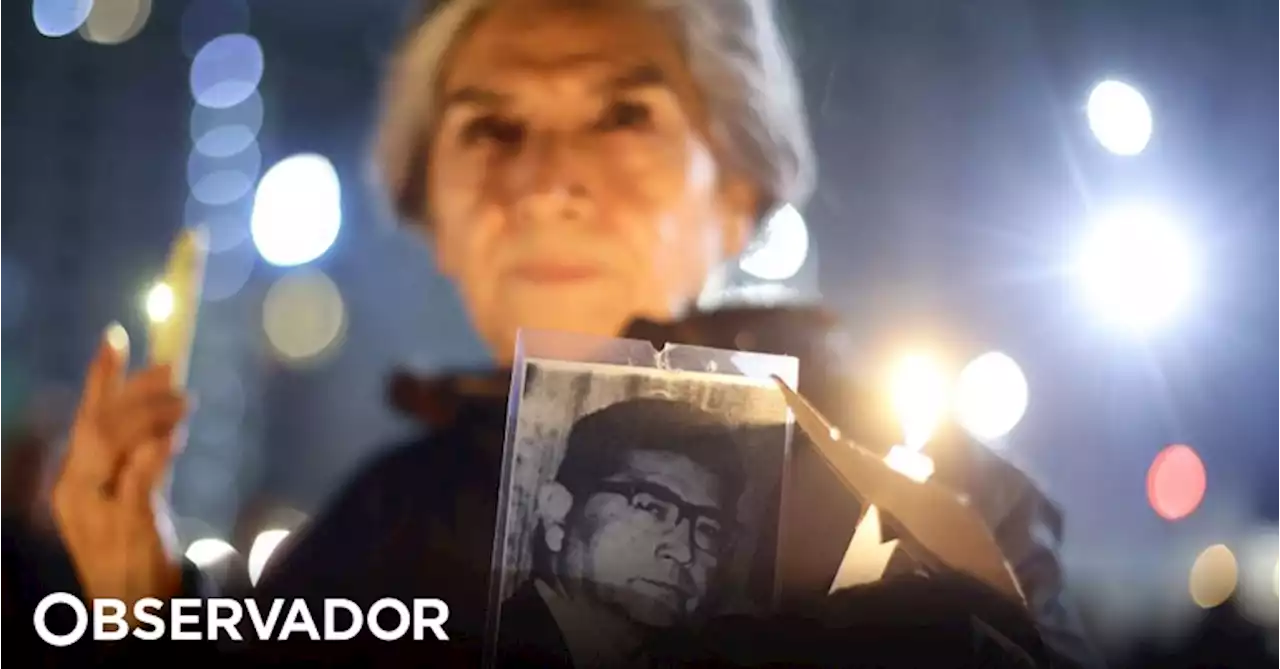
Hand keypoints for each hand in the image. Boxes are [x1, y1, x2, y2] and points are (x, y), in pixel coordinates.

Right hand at [52, 323, 188, 608]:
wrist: (130, 604)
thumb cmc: (132, 541)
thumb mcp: (132, 490)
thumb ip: (143, 451)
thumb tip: (167, 403)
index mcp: (74, 476)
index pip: (86, 417)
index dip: (100, 376)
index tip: (115, 335)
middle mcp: (76, 489)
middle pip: (98, 424)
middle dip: (133, 390)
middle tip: (172, 370)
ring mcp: (98, 510)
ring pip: (112, 446)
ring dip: (150, 415)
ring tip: (185, 401)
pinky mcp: (127, 528)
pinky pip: (136, 484)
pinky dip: (154, 455)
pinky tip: (175, 438)